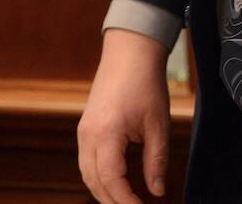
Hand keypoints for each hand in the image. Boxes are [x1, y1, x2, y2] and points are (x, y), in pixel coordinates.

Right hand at [78, 28, 171, 202]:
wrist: (129, 52)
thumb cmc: (146, 84)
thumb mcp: (158, 124)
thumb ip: (156, 161)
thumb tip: (157, 192)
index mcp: (107, 134)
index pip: (111, 181)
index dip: (126, 201)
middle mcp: (88, 135)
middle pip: (94, 182)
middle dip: (113, 201)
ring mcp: (83, 131)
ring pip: (87, 174)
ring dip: (104, 192)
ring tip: (126, 202)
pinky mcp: (85, 127)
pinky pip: (86, 161)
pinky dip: (99, 177)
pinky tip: (116, 183)